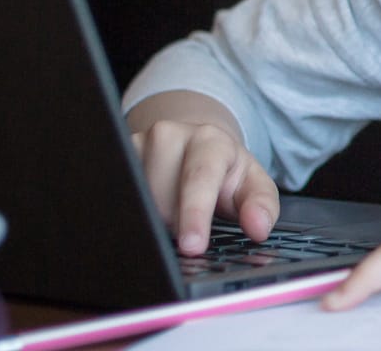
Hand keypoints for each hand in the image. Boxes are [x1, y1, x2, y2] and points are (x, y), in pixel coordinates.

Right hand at [126, 93, 279, 255]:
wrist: (197, 145)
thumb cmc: (226, 172)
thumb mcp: (253, 185)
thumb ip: (262, 205)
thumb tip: (259, 227)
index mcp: (210, 140)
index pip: (200, 178)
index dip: (195, 214)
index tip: (192, 245)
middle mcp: (171, 135)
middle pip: (163, 201)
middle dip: (175, 225)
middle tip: (191, 224)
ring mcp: (139, 142)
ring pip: (139, 202)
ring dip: (154, 221)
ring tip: (173, 211)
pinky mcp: (118, 155)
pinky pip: (122, 198)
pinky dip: (137, 213)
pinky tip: (149, 208)